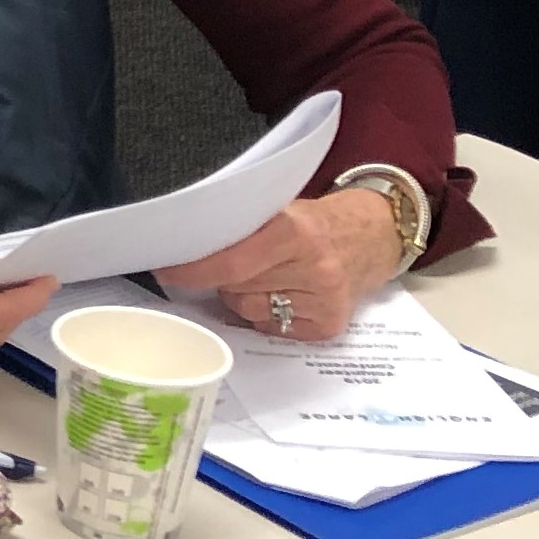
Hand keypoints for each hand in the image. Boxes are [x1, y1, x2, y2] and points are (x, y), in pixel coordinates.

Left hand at [150, 190, 402, 341]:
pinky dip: (266, 314)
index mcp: (296, 232)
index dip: (191, 268)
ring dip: (243, 295)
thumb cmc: (313, 223)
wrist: (373, 236)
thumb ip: (238, 228)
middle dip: (221, 276)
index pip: (229, 261)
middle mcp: (315, 268)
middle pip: (234, 286)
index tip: (165, 267)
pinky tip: (286, 294)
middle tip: (237, 261)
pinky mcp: (329, 325)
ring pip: (247, 309)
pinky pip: (270, 328)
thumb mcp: (279, 210)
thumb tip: (179, 247)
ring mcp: (325, 300)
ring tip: (269, 274)